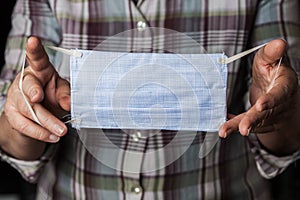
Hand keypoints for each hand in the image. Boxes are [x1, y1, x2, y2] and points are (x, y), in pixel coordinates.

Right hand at [0, 37, 69, 159]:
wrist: (41, 114)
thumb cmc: (53, 96)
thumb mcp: (63, 92)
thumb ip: (67, 94)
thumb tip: (69, 103)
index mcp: (40, 71)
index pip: (37, 59)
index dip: (34, 50)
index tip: (33, 40)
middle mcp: (25, 81)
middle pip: (28, 87)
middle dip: (32, 92)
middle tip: (38, 98)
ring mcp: (16, 98)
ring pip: (28, 110)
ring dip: (45, 122)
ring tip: (61, 131)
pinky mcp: (13, 115)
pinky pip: (25, 126)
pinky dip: (40, 133)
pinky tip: (52, 136)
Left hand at [219, 39, 299, 154]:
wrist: (280, 94)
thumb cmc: (273, 73)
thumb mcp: (271, 61)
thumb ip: (271, 53)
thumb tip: (279, 42)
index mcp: (284, 87)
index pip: (279, 94)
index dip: (270, 100)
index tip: (260, 105)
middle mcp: (278, 104)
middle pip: (265, 113)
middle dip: (253, 120)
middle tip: (243, 128)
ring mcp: (270, 116)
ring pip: (254, 123)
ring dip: (238, 126)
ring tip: (224, 131)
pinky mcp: (260, 123)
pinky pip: (245, 125)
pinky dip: (233, 125)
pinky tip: (222, 126)